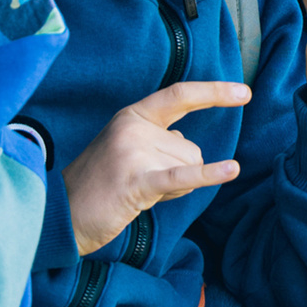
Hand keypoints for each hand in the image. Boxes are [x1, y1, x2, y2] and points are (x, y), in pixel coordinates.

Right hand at [63, 79, 251, 255]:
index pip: (180, 96)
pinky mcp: (137, 181)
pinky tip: (231, 170)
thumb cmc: (100, 184)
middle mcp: (133, 128)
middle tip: (142, 185)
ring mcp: (134, 152)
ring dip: (174, 188)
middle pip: (190, 149)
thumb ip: (159, 139)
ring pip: (189, 167)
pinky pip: (183, 177)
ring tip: (139, 193)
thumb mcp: (128, 149)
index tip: (243, 92)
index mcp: (132, 115)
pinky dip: (208, 175)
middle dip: (179, 174)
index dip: (213, 92)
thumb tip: (189, 147)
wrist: (63, 214)